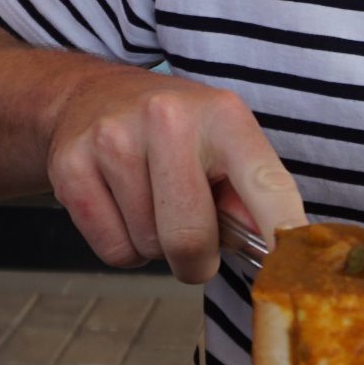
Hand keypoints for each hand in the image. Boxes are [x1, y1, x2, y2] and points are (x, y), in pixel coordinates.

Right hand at [45, 64, 304, 284]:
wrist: (93, 96)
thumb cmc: (175, 132)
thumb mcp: (226, 143)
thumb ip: (255, 196)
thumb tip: (278, 251)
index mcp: (223, 116)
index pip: (265, 186)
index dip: (283, 234)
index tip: (292, 268)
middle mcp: (168, 119)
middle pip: (190, 238)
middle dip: (197, 259)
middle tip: (194, 237)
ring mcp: (113, 141)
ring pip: (149, 248)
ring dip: (156, 245)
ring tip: (151, 201)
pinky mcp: (71, 167)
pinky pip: (113, 251)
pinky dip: (123, 245)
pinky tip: (122, 205)